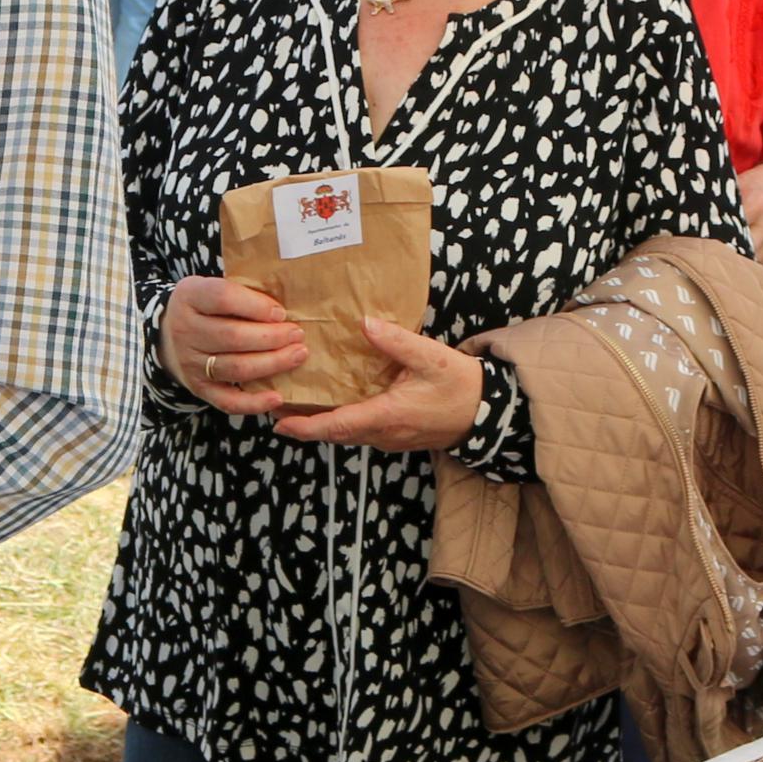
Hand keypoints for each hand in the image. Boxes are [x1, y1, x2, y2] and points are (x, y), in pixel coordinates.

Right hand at [164, 275, 304, 418]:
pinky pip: (228, 401)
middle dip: (272, 337)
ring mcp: (191, 362)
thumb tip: (283, 309)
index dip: (256, 306)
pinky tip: (277, 397)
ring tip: (297, 355)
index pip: (223, 298)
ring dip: (272, 363)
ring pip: (235, 368)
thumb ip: (242, 291)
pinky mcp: (199, 388)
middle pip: (233, 336)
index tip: (280, 312)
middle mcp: (186, 330)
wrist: (169, 335)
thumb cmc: (206, 306)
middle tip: (297, 334)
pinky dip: (254, 402)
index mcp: (190, 297)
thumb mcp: (213, 286)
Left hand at [273, 317, 482, 453]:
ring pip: (346, 434)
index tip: (279, 423)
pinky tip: (330, 403)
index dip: (306, 427)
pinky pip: (359, 431)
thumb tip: (365, 323)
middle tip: (273, 406)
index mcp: (387, 415)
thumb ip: (396, 341)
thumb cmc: (461, 386)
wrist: (488, 412)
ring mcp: (389, 438)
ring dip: (319, 424)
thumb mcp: (431, 357)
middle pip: (334, 434)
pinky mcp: (394, 435)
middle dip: (303, 424)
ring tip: (293, 404)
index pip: (338, 426)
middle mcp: (383, 433)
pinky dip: (339, 421)